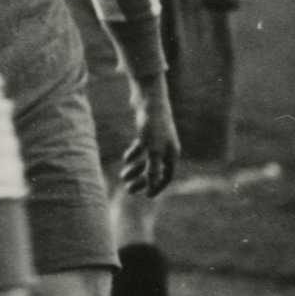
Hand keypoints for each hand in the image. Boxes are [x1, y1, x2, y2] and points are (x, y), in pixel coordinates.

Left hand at [121, 79, 181, 196]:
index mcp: (171, 153)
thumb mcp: (153, 149)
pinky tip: (126, 160)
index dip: (157, 186)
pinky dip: (134, 155)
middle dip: (143, 180)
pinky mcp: (147, 132)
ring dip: (136, 169)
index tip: (147, 196)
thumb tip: (152, 187)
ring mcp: (157, 139)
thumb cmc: (153, 125)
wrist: (149, 99)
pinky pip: (142, 148)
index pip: (167, 175)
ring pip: (147, 159)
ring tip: (123, 176)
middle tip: (128, 189)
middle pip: (155, 169)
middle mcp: (167, 147)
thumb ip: (153, 169)